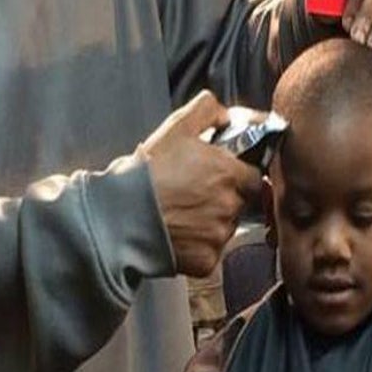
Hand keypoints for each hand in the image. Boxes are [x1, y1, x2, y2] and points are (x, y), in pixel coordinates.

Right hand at [140, 92, 263, 277]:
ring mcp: (218, 236)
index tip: (219, 176)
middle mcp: (229, 205)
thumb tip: (226, 115)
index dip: (237, 175)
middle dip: (224, 198)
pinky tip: (178, 233)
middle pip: (241, 203)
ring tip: (182, 214)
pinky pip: (211, 252)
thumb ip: (207, 110)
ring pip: (226, 228)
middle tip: (194, 194)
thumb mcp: (175, 128)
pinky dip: (198, 246)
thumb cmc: (146, 172)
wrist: (118, 215)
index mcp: (228, 173)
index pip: (253, 176)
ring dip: (212, 222)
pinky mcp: (207, 260)